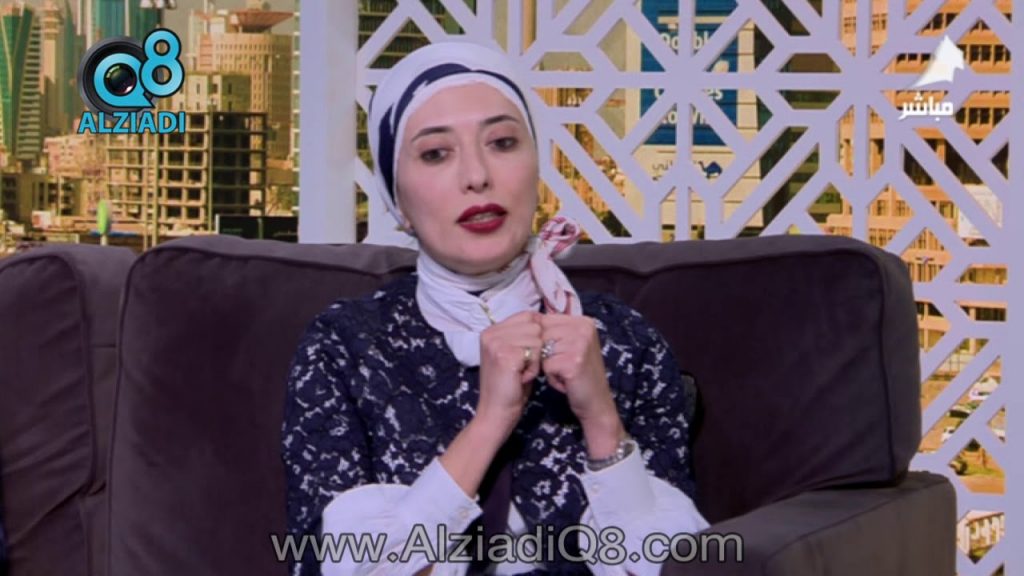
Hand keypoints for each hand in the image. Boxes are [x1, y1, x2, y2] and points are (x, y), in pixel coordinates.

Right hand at [476, 310, 543, 439]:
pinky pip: (535, 352)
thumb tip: (544, 320)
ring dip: (536, 359)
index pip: (528, 315)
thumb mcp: (514, 355)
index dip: (537, 333)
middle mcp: (490, 333)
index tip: (529, 354)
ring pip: (537, 338)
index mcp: (491, 330)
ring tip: (521, 373)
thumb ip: (522, 336)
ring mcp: (496, 342)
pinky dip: (534, 368)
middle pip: (534, 325)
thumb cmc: (509, 387)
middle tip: (522, 367)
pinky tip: (522, 378)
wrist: (496, 413)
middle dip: (536, 348)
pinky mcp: (504, 354)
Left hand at [539, 313, 624, 456]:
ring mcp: (580, 343)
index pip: (544, 321)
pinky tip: (566, 381)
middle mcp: (584, 328)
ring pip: (542, 350)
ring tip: (565, 373)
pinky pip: (546, 365)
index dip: (542, 341)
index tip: (558, 355)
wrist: (596, 402)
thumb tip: (528, 319)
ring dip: (548, 366)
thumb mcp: (571, 345)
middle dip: (545, 355)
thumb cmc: (580, 375)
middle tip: (563, 367)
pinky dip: (552, 377)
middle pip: (541, 335)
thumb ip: (555, 331)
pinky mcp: (573, 361)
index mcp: (583, 321)